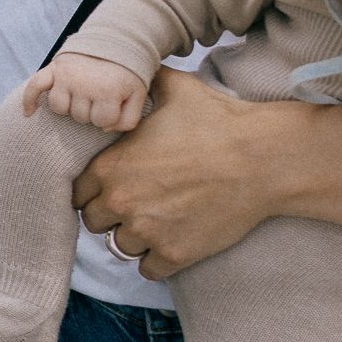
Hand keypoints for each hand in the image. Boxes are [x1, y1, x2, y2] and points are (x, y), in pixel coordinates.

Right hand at [25, 54, 148, 130]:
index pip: (102, 122)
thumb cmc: (127, 73)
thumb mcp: (138, 96)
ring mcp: (67, 75)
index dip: (108, 117)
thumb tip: (103, 128)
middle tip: (99, 95)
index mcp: (108, 91)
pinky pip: (35, 86)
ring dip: (69, 105)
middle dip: (90, 111)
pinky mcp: (55, 68)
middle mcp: (85, 84)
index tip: (115, 104)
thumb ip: (128, 120)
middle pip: (79, 117)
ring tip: (81, 95)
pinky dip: (29, 100)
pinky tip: (29, 113)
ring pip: (59, 107)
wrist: (117, 40)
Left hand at [72, 69, 293, 278]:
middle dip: (111, 215)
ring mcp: (147, 232)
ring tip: (157, 222)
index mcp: (111, 166)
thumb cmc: (219, 120)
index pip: (78, 192)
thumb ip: (143, 82)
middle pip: (94, 223)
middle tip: (137, 204)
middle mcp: (121, 202)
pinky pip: (148, 270)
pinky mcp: (174, 254)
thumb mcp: (175, 89)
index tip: (113, 186)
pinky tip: (172, 242)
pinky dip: (157, 261)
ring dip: (134, 238)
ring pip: (119, 248)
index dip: (94, 190)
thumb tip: (132, 70)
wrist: (263, 158)